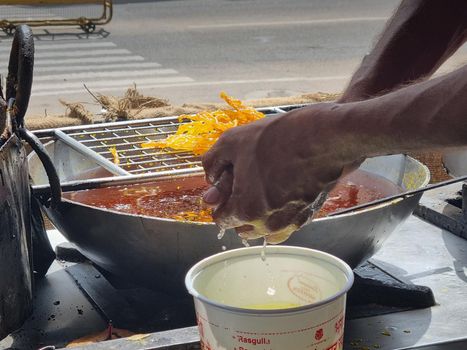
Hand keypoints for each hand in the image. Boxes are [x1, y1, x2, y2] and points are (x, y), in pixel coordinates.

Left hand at [202, 102, 360, 243]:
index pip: (221, 220)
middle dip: (237, 210)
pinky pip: (286, 223)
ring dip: (258, 215)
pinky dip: (278, 213)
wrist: (326, 136)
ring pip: (265, 229)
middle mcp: (269, 223)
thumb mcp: (232, 142)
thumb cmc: (278, 138)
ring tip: (261, 188)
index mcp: (247, 210)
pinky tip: (280, 189)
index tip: (223, 189)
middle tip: (242, 184)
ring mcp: (292, 222)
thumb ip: (213, 162)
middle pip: (243, 228)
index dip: (219, 202)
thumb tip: (211, 177)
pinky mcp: (310, 214)